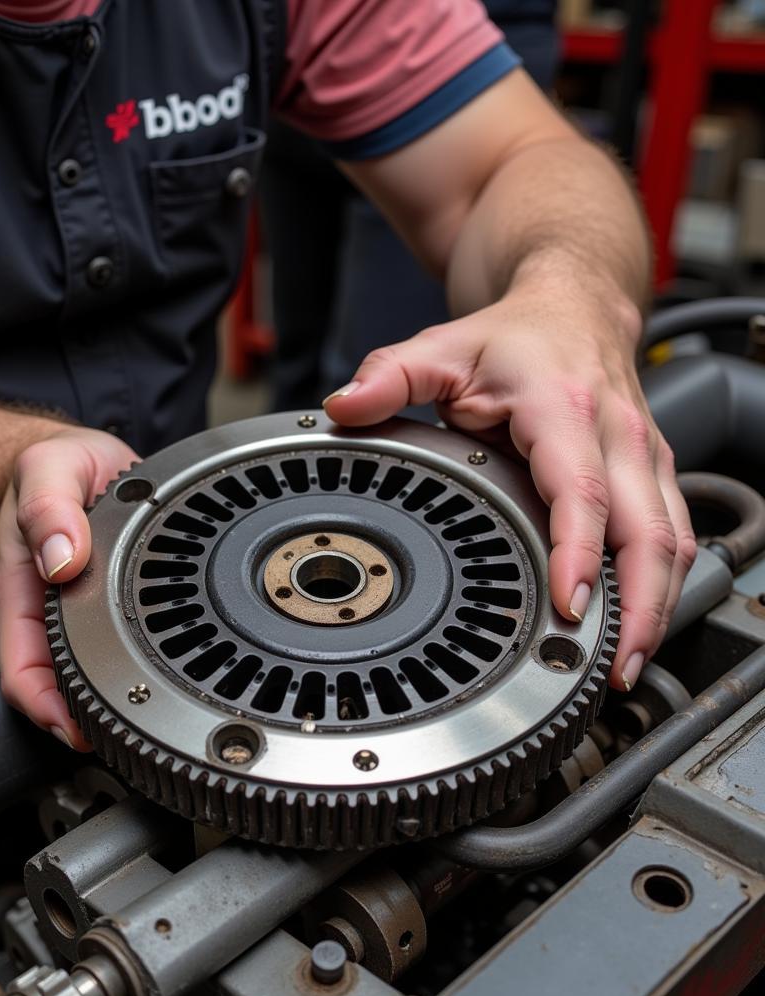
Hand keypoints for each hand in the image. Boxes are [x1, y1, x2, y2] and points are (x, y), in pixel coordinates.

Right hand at [0, 427, 138, 746]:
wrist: (70, 458)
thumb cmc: (56, 466)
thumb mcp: (49, 467)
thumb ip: (50, 505)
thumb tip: (61, 559)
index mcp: (19, 589)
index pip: (21, 669)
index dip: (47, 708)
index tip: (79, 731)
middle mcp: (40, 611)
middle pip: (52, 686)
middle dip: (82, 718)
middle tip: (128, 737)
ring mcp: (66, 615)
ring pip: (79, 675)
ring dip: (104, 700)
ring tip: (144, 718)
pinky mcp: (94, 610)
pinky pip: (103, 652)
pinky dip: (122, 673)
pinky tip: (151, 681)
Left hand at [323, 285, 696, 690]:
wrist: (575, 302)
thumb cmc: (516, 334)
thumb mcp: (443, 346)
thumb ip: (391, 375)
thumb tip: (344, 406)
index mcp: (564, 408)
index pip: (580, 490)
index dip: (578, 553)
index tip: (568, 606)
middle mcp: (619, 434)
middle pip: (650, 531)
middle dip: (639, 609)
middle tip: (611, 669)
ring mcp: (645, 453)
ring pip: (674, 539)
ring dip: (658, 606)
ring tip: (625, 664)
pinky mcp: (654, 469)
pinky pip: (674, 531)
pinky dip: (664, 582)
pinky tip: (639, 620)